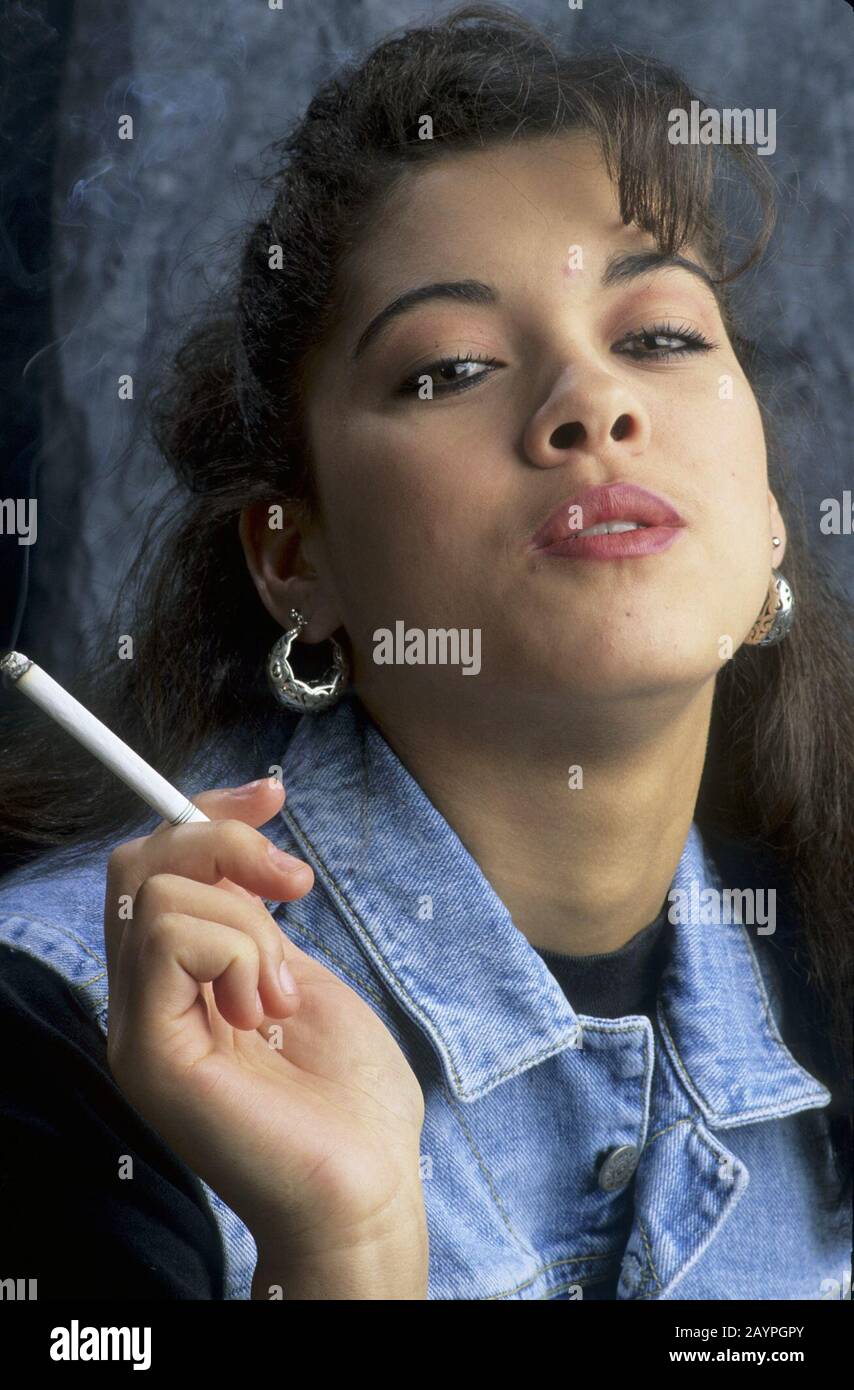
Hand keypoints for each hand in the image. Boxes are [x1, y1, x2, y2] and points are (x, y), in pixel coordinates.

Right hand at [103, 778, 426, 1267]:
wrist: (370, 1185)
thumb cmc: (351, 1097)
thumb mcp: (303, 975)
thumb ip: (254, 920)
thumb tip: (245, 845)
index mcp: (180, 985)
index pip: (156, 868)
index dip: (208, 813)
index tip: (273, 794)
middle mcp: (146, 1002)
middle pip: (142, 863)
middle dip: (225, 841)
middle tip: (295, 887)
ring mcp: (139, 1028)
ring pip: (159, 892)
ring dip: (249, 920)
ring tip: (282, 992)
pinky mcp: (147, 1050)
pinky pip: (169, 935)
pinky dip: (237, 947)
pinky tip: (267, 1008)